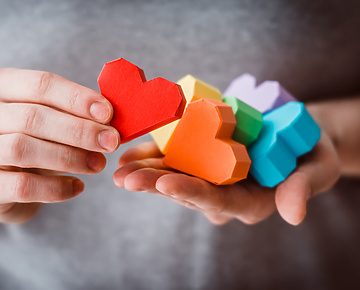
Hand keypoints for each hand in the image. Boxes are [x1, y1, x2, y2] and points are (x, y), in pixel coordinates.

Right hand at [0, 68, 119, 223]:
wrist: (6, 181)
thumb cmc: (35, 142)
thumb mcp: (50, 121)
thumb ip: (72, 115)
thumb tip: (111, 120)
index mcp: (4, 88)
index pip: (40, 85)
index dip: (77, 98)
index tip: (108, 113)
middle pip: (33, 117)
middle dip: (79, 130)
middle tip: (111, 142)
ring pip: (24, 148)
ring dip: (70, 157)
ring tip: (98, 164)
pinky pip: (22, 186)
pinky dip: (56, 188)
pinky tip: (77, 187)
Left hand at [113, 130, 338, 224]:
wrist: (296, 131)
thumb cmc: (309, 151)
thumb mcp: (318, 168)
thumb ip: (303, 188)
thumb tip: (293, 214)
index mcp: (250, 201)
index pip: (218, 201)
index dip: (192, 192)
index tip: (166, 184)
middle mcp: (225, 192)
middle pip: (187, 190)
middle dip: (156, 185)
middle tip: (126, 179)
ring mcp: (210, 174)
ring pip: (175, 175)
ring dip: (147, 172)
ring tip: (121, 169)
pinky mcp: (201, 156)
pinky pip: (175, 157)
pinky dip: (153, 154)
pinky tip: (131, 153)